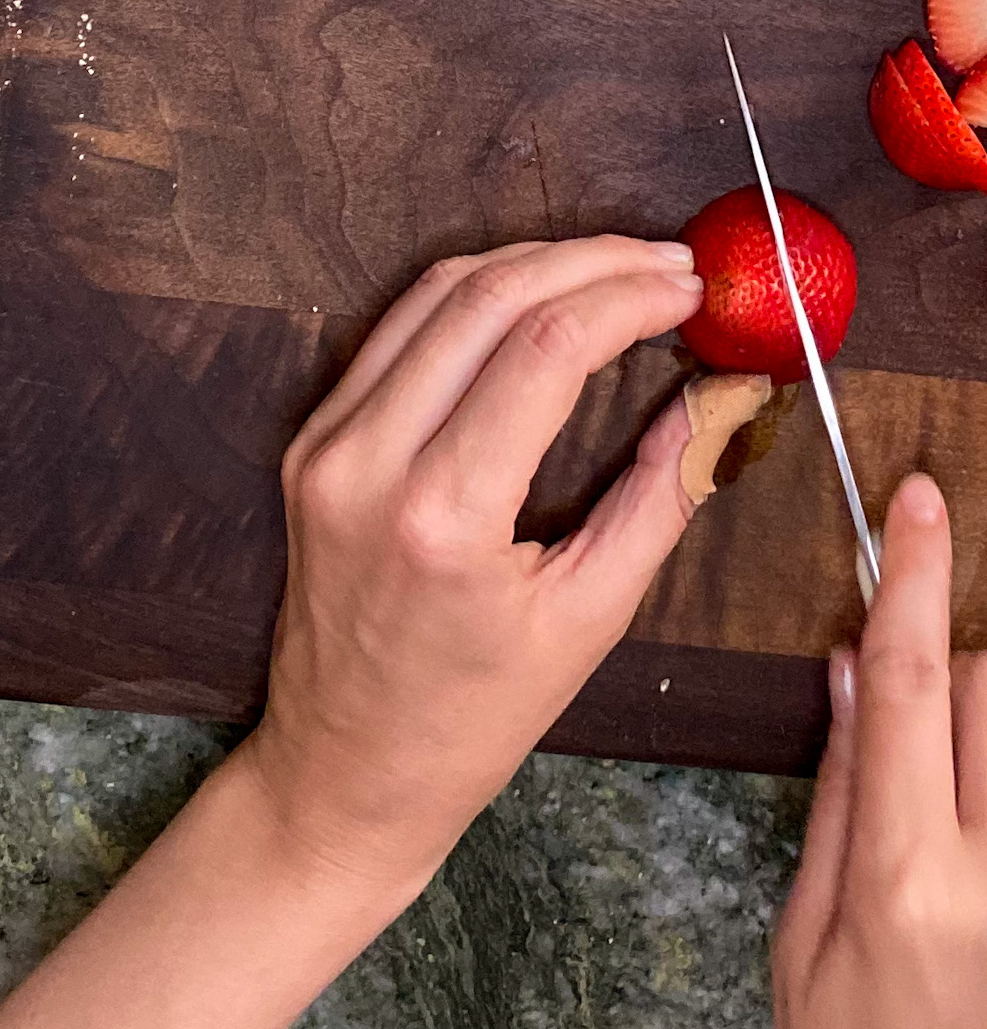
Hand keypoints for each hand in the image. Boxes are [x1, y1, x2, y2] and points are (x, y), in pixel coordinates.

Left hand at [235, 235, 706, 898]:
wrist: (344, 767)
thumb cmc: (470, 717)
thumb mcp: (589, 619)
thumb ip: (660, 495)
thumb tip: (716, 397)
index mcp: (440, 515)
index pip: (544, 349)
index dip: (628, 297)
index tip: (691, 287)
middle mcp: (366, 460)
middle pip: (487, 297)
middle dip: (590, 261)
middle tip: (669, 261)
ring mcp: (326, 442)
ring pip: (434, 292)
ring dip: (532, 262)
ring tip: (617, 266)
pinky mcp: (312, 438)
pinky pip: (397, 330)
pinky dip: (473, 295)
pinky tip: (537, 294)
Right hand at [774, 474, 986, 1028]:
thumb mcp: (803, 943)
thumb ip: (838, 799)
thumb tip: (850, 672)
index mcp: (904, 878)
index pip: (906, 683)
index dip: (910, 578)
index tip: (918, 499)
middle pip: (985, 693)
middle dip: (941, 666)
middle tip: (905, 726)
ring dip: (979, 724)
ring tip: (945, 796)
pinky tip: (962, 826)